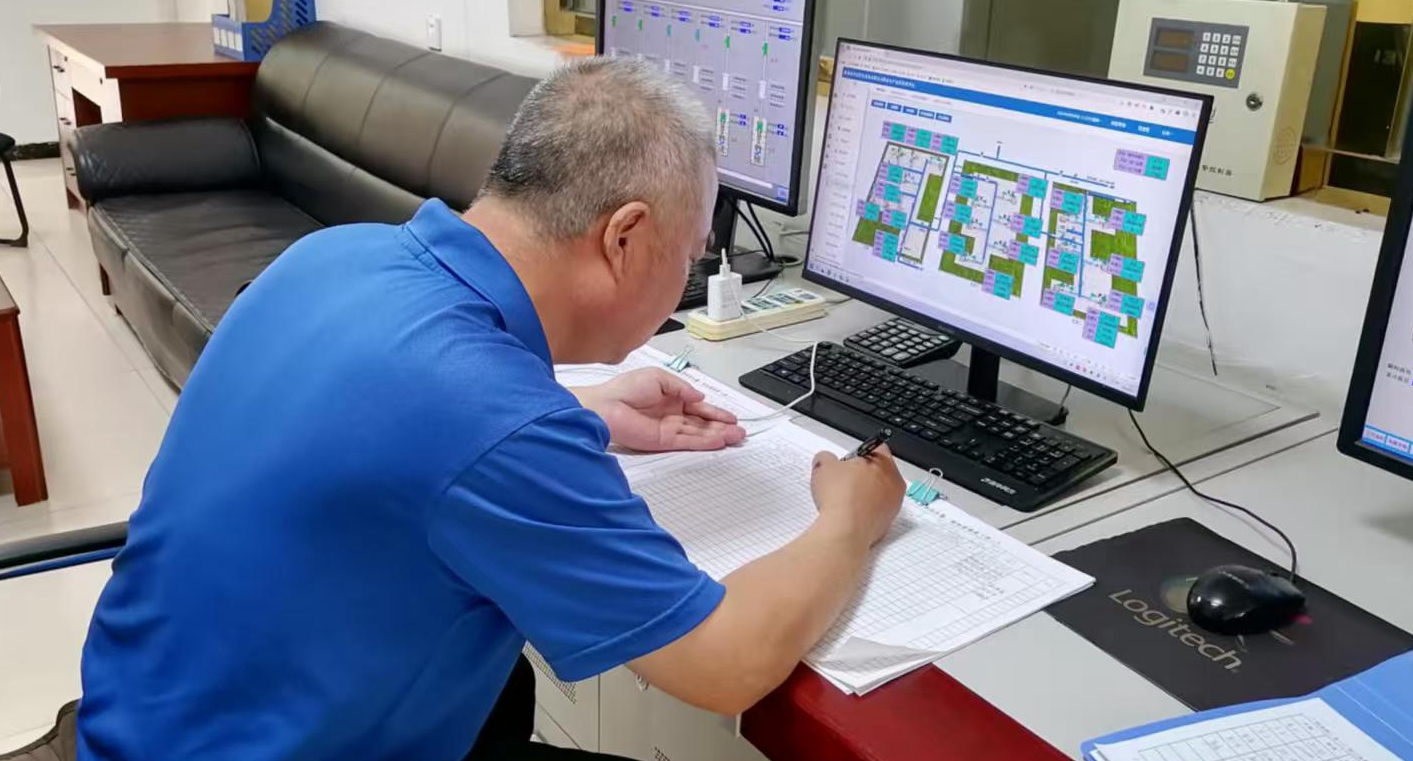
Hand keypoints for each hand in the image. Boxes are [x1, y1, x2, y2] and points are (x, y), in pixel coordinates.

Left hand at [572, 368, 747, 452]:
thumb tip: (699, 396)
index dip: (716, 413)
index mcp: (671, 399)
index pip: (699, 407)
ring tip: (736, 437)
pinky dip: (704, 442)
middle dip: (722, 427)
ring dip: (718, 436)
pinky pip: (689, 442)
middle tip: (740, 431)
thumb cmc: (623, 389)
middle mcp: (671, 415)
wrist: (604, 406)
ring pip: (699, 434)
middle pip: (703, 423)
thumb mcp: (659, 377)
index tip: (731, 417)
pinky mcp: (663, 441)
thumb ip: (682, 388)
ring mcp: (669, 429)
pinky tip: (718, 441)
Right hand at [809, 445, 905, 547]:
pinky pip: (874, 512)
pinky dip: (863, 511)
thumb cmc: (842, 498)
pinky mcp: (886, 524)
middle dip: (861, 475)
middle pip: (879, 472)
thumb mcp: (823, 465)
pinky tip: (847, 513)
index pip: (876, 448)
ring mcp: (893, 506)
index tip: (846, 460)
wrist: (844, 530)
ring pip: (877, 494)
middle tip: (842, 479)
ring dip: (863, 494)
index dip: (858, 453)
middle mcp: (895, 484)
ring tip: (843, 499)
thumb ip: (826, 457)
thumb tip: (825, 461)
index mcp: (885, 464)